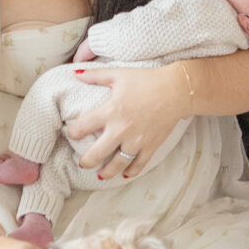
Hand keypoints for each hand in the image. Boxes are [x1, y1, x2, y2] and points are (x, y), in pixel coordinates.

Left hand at [67, 62, 182, 180]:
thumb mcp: (119, 74)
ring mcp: (137, 141)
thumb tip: (75, 73)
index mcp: (110, 111)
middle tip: (82, 162)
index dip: (73, 132)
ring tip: (100, 174)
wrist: (177, 90)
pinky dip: (131, 172)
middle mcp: (121, 129)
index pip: (82, 127)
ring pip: (117, 164)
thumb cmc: (147, 80)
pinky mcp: (151, 146)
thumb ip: (95, 75)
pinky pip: (139, 165)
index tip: (72, 133)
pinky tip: (125, 174)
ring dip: (106, 172)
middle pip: (96, 154)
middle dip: (86, 161)